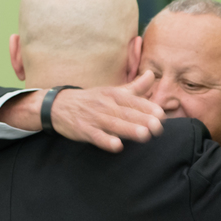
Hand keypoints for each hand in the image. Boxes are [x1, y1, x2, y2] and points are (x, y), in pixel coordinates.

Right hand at [50, 71, 164, 151]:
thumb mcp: (112, 91)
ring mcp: (94, 118)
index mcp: (114, 95)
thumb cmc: (92, 100)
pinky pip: (96, 136)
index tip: (161, 115)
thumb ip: (135, 87)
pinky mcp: (84, 130)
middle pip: (126, 113)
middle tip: (157, 127)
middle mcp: (106, 105)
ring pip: (114, 124)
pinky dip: (106, 141)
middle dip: (143, 120)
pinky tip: (117, 146)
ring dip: (129, 130)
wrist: (58, 105)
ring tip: (144, 135)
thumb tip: (152, 75)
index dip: (148, 108)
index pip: (134, 101)